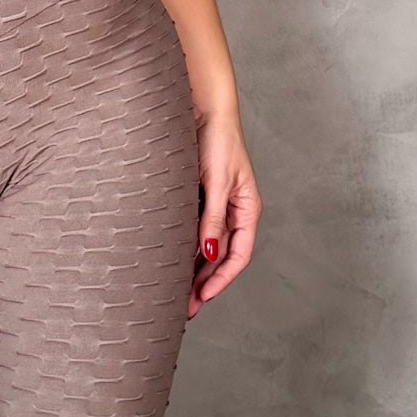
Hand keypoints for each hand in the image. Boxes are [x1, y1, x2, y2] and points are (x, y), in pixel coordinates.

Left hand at [190, 106, 258, 318]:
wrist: (201, 108)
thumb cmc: (217, 140)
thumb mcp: (216, 182)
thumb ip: (213, 218)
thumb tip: (208, 253)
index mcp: (247, 209)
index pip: (238, 255)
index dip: (221, 280)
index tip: (202, 298)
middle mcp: (233, 211)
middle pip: (222, 257)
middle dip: (205, 283)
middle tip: (185, 308)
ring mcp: (216, 206)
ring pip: (207, 247)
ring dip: (194, 271)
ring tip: (175, 293)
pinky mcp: (199, 198)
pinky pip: (194, 231)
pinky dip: (184, 249)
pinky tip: (170, 262)